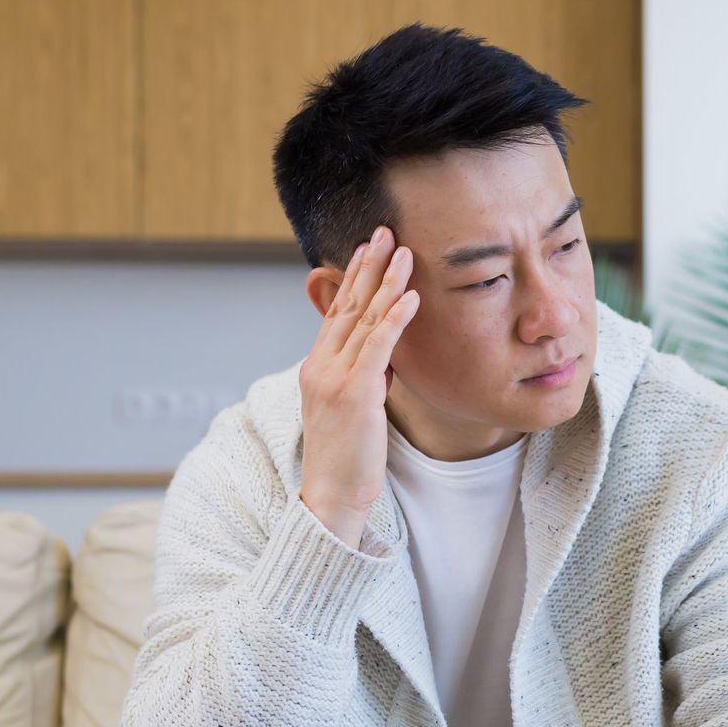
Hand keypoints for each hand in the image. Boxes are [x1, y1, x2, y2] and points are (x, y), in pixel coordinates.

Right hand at [300, 226, 418, 546]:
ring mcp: (334, 378)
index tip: (369, 248)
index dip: (354, 277)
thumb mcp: (356, 407)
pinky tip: (410, 295)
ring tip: (402, 250)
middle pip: (347, 305)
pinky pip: (378, 347)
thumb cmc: (348, 457)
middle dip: (367, 265)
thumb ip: (367, 374)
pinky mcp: (355, 393)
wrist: (331, 496)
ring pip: (363, 319)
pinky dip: (395, 318)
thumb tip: (389, 352)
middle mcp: (320, 366)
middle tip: (384, 230)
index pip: (338, 312)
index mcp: (317, 367)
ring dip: (385, 281)